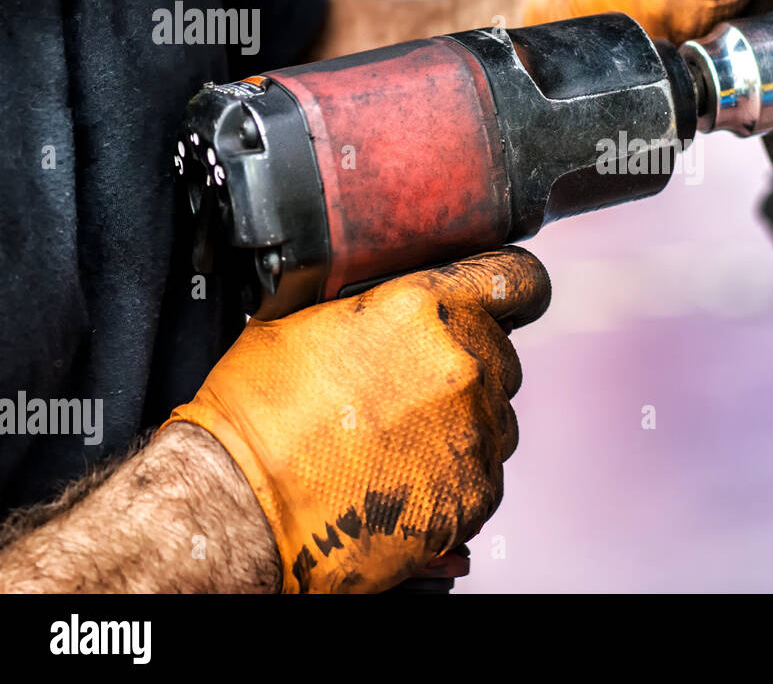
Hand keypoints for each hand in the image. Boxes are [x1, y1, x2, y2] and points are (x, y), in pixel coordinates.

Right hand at [163, 247, 549, 592]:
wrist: (240, 508)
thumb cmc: (256, 417)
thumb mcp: (294, 319)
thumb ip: (363, 297)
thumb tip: (380, 289)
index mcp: (424, 307)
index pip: (517, 279)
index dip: (513, 290)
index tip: (508, 301)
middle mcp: (463, 363)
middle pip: (502, 354)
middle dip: (468, 368)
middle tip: (410, 392)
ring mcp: (474, 430)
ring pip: (497, 417)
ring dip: (463, 424)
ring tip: (399, 441)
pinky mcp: (475, 491)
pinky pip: (486, 473)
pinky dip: (455, 477)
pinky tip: (404, 478)